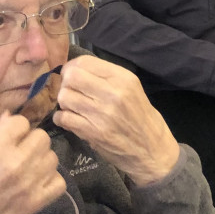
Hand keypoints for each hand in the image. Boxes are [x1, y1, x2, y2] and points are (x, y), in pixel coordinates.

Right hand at [0, 113, 65, 213]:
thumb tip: (12, 117)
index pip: (21, 122)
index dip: (16, 129)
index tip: (11, 138)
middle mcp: (15, 162)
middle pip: (42, 138)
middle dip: (31, 143)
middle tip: (22, 153)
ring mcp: (29, 183)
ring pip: (52, 158)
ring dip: (41, 161)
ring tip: (29, 169)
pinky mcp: (37, 202)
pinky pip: (59, 182)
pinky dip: (50, 181)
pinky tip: (38, 183)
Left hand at [52, 55, 178, 184]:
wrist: (153, 151)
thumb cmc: (141, 117)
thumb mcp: (132, 88)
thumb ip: (106, 77)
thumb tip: (74, 69)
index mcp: (123, 78)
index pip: (85, 62)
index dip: (72, 67)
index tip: (71, 75)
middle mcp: (113, 93)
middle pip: (72, 77)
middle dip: (65, 83)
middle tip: (70, 91)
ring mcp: (102, 114)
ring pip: (65, 97)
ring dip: (64, 102)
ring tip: (72, 107)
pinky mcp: (93, 133)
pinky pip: (64, 118)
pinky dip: (61, 118)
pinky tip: (70, 120)